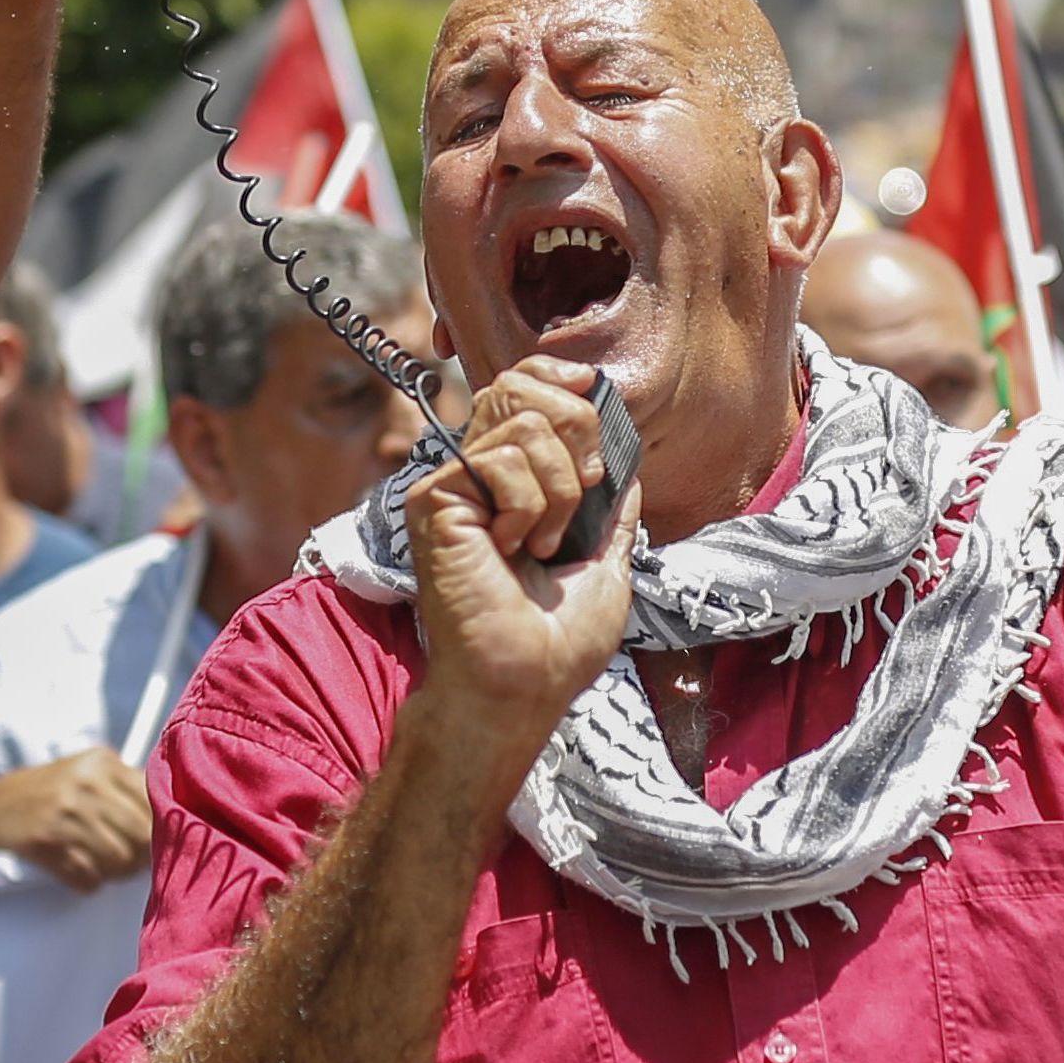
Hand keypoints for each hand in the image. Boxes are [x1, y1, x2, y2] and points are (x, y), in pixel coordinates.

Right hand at [0, 746, 158, 892]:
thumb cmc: (42, 797)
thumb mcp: (84, 774)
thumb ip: (125, 789)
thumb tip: (174, 825)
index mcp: (102, 762)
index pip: (156, 804)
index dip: (158, 832)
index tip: (148, 843)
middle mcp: (86, 783)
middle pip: (143, 838)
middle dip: (137, 858)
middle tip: (121, 861)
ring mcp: (65, 812)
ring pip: (120, 862)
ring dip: (112, 873)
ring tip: (96, 865)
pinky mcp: (46, 843)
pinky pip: (89, 879)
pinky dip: (86, 882)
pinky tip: (73, 870)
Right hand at [403, 361, 639, 757]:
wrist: (522, 685)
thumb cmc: (555, 645)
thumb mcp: (606, 565)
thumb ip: (613, 512)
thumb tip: (630, 466)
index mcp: (512, 485)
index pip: (520, 388)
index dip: (555, 377)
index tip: (591, 392)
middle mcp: (475, 476)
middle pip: (519, 387)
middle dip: (575, 430)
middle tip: (582, 494)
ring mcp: (451, 486)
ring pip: (521, 424)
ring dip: (558, 490)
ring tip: (542, 545)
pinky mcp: (433, 500)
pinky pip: (499, 459)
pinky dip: (528, 507)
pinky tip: (512, 550)